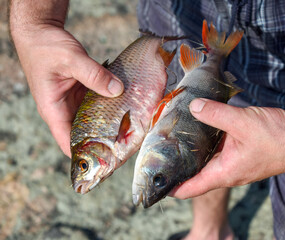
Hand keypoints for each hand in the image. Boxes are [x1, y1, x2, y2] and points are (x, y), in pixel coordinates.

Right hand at [11, 24, 123, 156]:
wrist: (39, 31)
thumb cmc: (45, 46)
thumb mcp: (70, 59)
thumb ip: (94, 75)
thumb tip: (117, 90)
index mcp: (53, 110)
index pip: (68, 143)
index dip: (87, 156)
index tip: (109, 159)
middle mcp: (63, 111)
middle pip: (84, 136)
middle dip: (105, 141)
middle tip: (129, 142)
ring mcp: (73, 102)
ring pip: (93, 121)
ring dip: (110, 124)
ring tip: (132, 127)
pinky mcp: (81, 92)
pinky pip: (97, 104)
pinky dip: (109, 105)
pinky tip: (126, 105)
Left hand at [171, 98, 284, 198]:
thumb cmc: (277, 137)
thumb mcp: (242, 122)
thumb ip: (215, 114)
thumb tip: (193, 106)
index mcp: (224, 173)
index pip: (190, 188)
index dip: (171, 187)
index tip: (154, 180)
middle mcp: (227, 172)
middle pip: (195, 173)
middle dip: (178, 164)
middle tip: (160, 150)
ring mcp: (234, 162)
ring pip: (206, 160)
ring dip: (192, 151)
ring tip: (174, 136)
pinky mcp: (240, 152)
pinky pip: (218, 150)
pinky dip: (207, 141)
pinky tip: (199, 127)